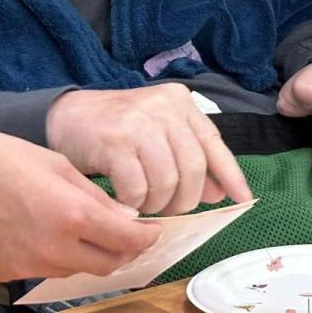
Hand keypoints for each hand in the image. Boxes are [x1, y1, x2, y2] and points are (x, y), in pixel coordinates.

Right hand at [0, 90, 159, 280]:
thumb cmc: (2, 157)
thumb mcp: (60, 166)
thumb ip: (95, 197)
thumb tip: (124, 218)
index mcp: (72, 217)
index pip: (127, 241)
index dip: (147, 237)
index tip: (154, 229)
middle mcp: (51, 249)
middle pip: (105, 265)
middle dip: (123, 251)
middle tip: (128, 232)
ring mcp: (24, 266)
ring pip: (73, 270)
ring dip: (88, 254)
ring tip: (84, 227)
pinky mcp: (1, 272)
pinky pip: (40, 270)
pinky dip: (53, 255)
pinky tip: (45, 231)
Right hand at [46, 84, 251, 215]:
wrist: (67, 116)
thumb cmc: (119, 128)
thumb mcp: (159, 134)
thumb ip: (188, 157)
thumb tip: (218, 192)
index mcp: (181, 103)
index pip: (214, 143)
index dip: (231, 174)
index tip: (244, 200)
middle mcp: (165, 108)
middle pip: (193, 168)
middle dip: (185, 199)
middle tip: (170, 209)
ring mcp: (140, 122)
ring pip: (167, 181)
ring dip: (158, 204)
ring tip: (145, 205)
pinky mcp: (115, 141)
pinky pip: (137, 188)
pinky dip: (135, 204)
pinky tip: (126, 202)